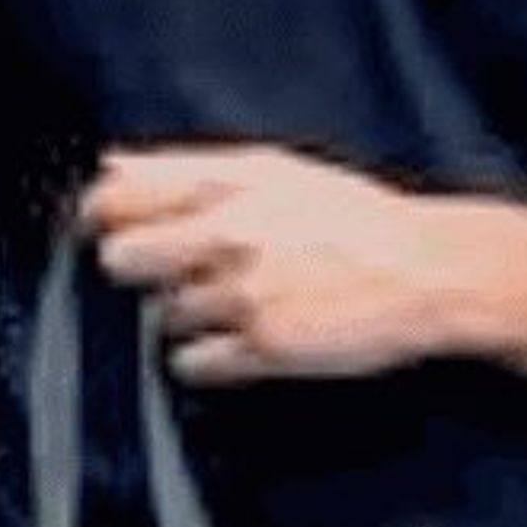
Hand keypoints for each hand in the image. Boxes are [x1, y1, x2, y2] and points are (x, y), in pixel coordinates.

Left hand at [82, 142, 475, 384]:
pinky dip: (205, 358)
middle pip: (121, 258)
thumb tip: (110, 163)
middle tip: (174, 272)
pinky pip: (190, 363)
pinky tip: (238, 340)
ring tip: (234, 303)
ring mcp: (243, 293)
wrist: (425, 269)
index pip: (115, 196)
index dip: (101, 217)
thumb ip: (185, 166)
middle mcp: (227, 232)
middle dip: (138, 269)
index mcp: (227, 181)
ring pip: (160, 314)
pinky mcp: (263, 347)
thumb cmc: (350, 217)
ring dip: (184, 316)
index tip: (109, 230)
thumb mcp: (272, 168)